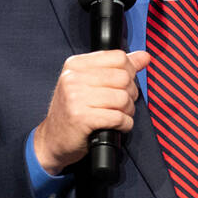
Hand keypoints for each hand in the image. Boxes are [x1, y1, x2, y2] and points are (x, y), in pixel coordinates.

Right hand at [33, 49, 150, 174]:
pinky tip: (118, 126)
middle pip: (123, 77)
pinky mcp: (81, 118)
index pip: (118, 57)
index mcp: (76, 65)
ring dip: (128, 111)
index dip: (129, 71)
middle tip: (122, 104)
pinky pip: (118, 117)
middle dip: (130, 94)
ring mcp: (76, 97)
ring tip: (119, 115)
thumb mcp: (90, 84)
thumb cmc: (73, 111)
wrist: (52, 140)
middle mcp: (73, 78)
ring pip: (123, 98)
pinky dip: (124, 124)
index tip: (124, 84)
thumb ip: (118, 68)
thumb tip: (144, 57)